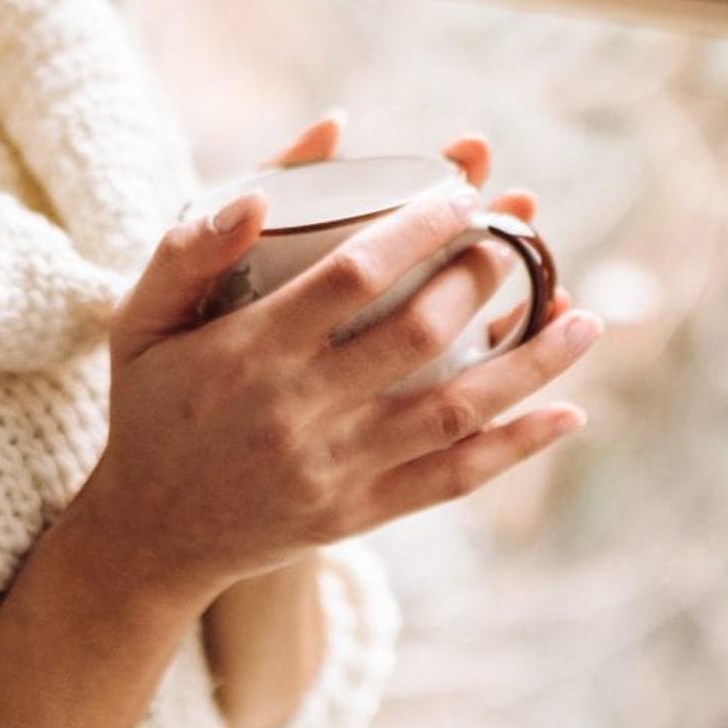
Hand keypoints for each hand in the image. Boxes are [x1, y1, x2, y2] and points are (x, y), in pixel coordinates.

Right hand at [73, 123, 595, 606]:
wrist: (150, 536)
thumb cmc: (150, 407)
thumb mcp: (141, 320)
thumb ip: (191, 250)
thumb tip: (264, 194)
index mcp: (249, 354)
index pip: (351, 276)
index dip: (418, 228)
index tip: (465, 191)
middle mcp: (298, 413)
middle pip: (416, 335)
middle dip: (483, 277)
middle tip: (521, 233)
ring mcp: (336, 469)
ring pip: (454, 409)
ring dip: (529, 362)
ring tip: (586, 316)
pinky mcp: (361, 514)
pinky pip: (453, 477)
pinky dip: (517, 447)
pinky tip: (568, 413)